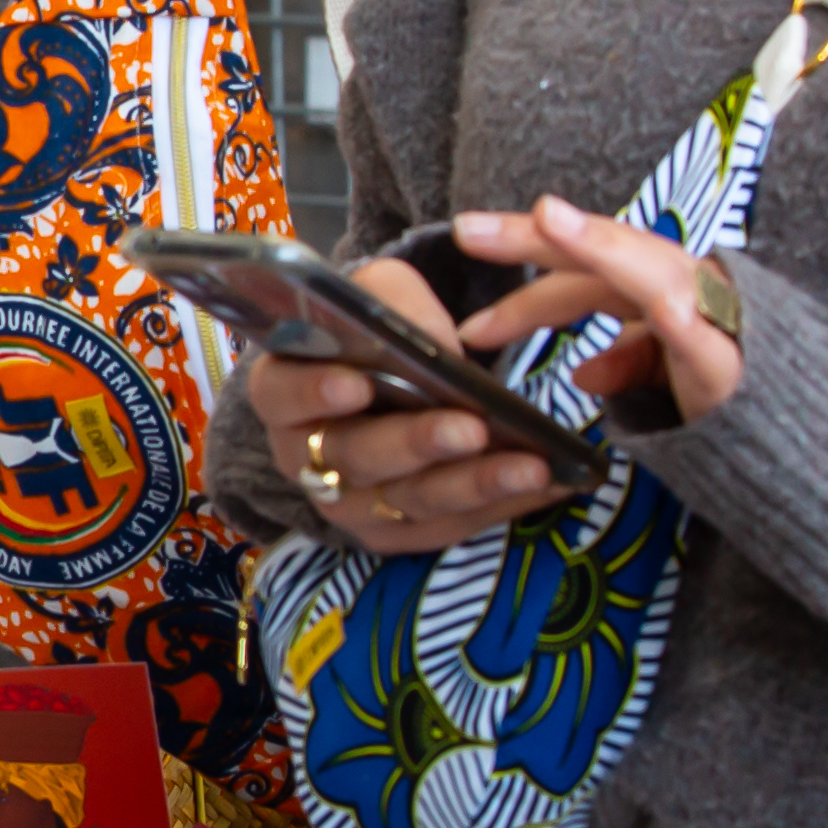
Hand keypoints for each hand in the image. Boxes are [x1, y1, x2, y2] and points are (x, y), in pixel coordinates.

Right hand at [226, 252, 569, 557]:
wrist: (386, 382)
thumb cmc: (373, 334)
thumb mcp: (380, 294)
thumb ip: (396, 305)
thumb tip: (435, 346)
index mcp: (282, 390)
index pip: (281, 394)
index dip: (313, 393)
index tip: (356, 385)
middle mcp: (306, 456)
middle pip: (354, 457)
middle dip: (416, 443)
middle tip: (470, 426)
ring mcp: (349, 503)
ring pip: (406, 502)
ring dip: (472, 484)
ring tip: (530, 465)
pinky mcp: (395, 533)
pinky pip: (447, 527)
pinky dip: (500, 506)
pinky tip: (546, 483)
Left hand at [445, 199, 746, 427]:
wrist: (810, 441)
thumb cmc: (741, 406)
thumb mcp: (670, 379)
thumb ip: (629, 361)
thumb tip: (585, 372)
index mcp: (658, 293)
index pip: (581, 272)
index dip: (523, 274)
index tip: (465, 270)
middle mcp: (684, 290)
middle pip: (601, 254)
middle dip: (536, 237)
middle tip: (468, 229)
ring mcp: (713, 318)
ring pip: (651, 270)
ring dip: (601, 244)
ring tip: (551, 220)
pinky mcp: (737, 361)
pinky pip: (706, 335)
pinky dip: (679, 316)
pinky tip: (655, 302)